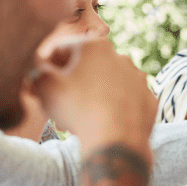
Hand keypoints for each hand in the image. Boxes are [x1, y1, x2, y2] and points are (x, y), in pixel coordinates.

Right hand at [31, 37, 154, 156]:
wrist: (116, 141)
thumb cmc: (76, 110)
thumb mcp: (44, 86)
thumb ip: (38, 70)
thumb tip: (39, 68)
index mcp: (94, 45)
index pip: (61, 50)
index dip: (47, 67)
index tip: (41, 84)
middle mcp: (120, 56)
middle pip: (87, 67)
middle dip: (72, 84)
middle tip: (60, 105)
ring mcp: (138, 78)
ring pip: (108, 83)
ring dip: (93, 95)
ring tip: (80, 117)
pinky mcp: (149, 98)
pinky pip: (125, 101)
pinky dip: (114, 108)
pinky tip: (103, 121)